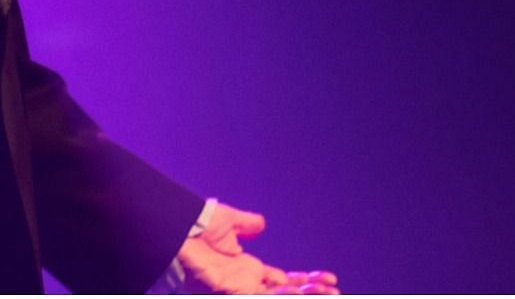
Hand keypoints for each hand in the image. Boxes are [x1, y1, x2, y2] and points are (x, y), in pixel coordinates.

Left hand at [177, 202, 338, 295]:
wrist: (177, 228)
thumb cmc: (195, 227)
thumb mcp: (229, 223)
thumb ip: (247, 225)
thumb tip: (261, 224)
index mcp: (248, 270)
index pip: (284, 282)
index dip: (307, 282)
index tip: (330, 280)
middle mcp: (247, 283)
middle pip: (286, 293)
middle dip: (311, 293)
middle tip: (337, 291)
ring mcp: (239, 289)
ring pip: (278, 297)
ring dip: (301, 295)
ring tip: (329, 293)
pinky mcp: (230, 290)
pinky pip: (260, 298)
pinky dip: (280, 295)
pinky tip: (297, 290)